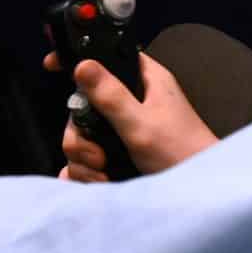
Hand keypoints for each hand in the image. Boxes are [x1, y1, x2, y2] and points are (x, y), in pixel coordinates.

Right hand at [48, 50, 216, 179]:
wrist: (198, 196)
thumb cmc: (183, 155)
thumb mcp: (142, 124)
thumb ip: (112, 97)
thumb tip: (83, 65)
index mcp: (144, 81)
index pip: (107, 56)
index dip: (80, 59)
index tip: (53, 66)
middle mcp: (131, 102)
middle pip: (82, 106)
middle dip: (82, 136)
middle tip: (99, 154)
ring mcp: (123, 131)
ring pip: (81, 136)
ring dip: (84, 160)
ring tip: (105, 173)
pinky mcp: (117, 156)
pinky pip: (86, 160)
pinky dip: (86, 173)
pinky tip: (97, 183)